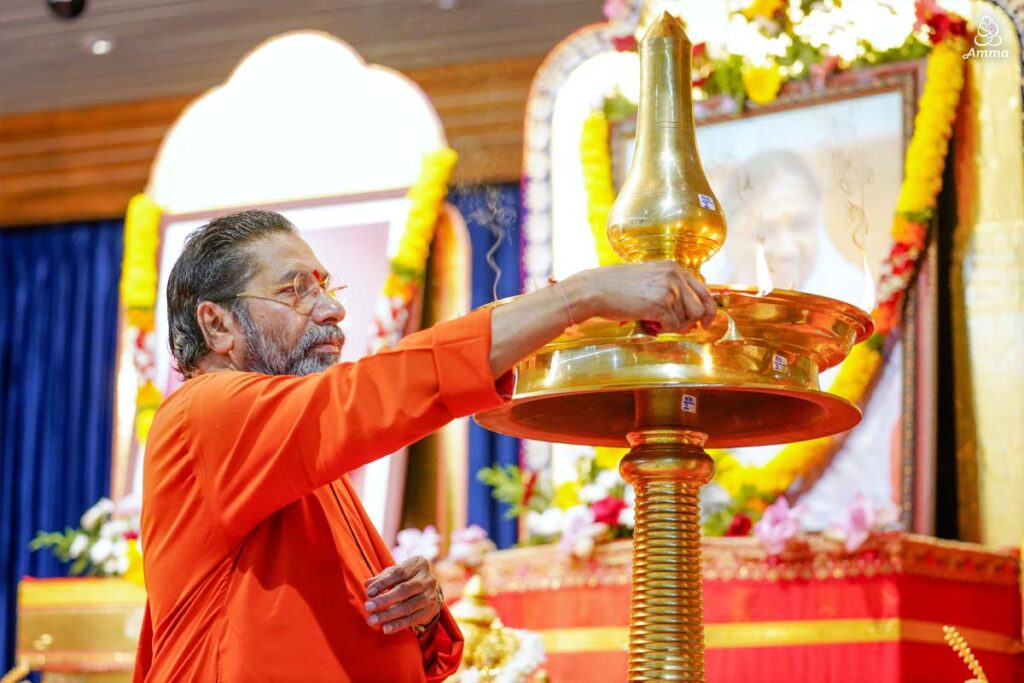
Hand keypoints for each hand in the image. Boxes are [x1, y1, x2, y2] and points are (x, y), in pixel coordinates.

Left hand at [363, 556, 441, 634]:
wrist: (430, 591)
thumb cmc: (407, 578)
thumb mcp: (396, 573)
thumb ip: (382, 578)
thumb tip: (367, 584)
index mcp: (418, 564)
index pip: (398, 573)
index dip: (383, 582)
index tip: (369, 592)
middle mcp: (427, 579)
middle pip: (403, 590)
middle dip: (384, 600)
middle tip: (367, 607)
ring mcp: (429, 596)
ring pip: (407, 606)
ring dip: (388, 615)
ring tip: (372, 620)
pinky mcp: (429, 611)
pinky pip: (412, 619)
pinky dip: (398, 625)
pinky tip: (385, 628)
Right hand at [563, 261, 716, 332]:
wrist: (595, 290)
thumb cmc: (616, 286)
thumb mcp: (648, 278)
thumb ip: (669, 288)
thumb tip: (687, 312)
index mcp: (674, 268)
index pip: (704, 291)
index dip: (709, 310)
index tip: (706, 321)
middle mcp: (675, 276)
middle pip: (700, 308)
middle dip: (690, 322)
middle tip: (675, 327)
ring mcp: (669, 289)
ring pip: (688, 319)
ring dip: (673, 325)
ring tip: (654, 321)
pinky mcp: (661, 304)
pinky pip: (673, 326)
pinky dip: (663, 329)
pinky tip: (649, 322)